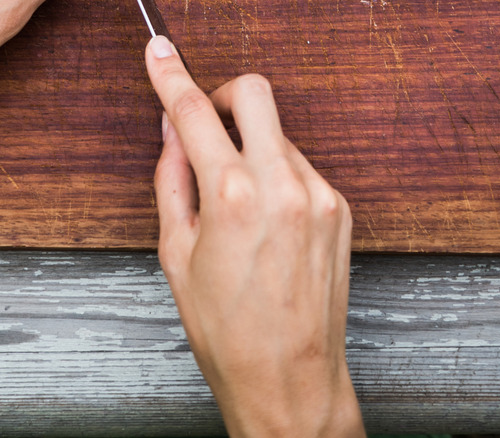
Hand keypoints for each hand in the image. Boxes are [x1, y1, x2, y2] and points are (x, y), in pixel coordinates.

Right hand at [145, 36, 364, 436]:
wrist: (289, 377)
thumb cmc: (228, 330)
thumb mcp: (176, 255)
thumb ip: (171, 181)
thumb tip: (172, 135)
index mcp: (233, 198)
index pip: (194, 112)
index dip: (170, 76)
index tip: (159, 54)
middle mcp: (284, 186)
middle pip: (255, 93)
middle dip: (223, 95)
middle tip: (205, 125)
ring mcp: (320, 195)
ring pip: (277, 133)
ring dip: (249, 145)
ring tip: (233, 200)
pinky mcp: (340, 209)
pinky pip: (300, 166)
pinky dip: (275, 173)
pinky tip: (263, 217)